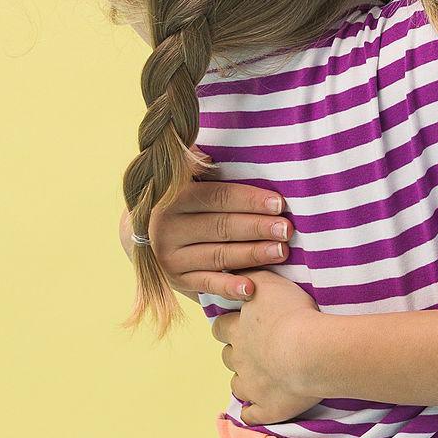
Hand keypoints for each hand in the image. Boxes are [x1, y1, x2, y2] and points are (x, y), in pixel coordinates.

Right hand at [133, 170, 289, 301]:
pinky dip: (229, 287)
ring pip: (218, 255)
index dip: (249, 199)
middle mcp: (167, 227)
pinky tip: (251, 288)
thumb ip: (198, 163)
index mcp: (173, 197)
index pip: (217, 197)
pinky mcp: (177, 280)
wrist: (150, 235)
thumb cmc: (184, 200)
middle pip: (221, 226)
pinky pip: (206, 284)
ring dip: (252, 254)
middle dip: (258, 227)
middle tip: (287, 229)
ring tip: (281, 251)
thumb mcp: (186, 178)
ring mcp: (170, 256)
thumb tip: (212, 149)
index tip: (278, 203)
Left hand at [209, 270, 325, 424]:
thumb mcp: (270, 283)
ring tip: (264, 378)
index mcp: (238, 330)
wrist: (309, 351)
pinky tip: (261, 408)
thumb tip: (235, 272)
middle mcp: (239, 358)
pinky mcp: (266, 408)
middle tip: (256, 350)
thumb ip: (252, 276)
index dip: (227, 327)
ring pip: (237, 386)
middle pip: (228, 357)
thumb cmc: (293, 313)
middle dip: (237, 354)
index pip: (220, 327)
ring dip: (246, 382)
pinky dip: (254, 413)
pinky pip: (252, 415)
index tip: (237, 325)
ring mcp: (251, 386)